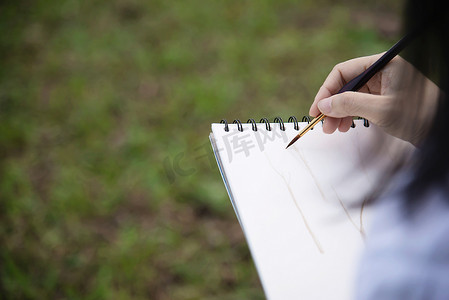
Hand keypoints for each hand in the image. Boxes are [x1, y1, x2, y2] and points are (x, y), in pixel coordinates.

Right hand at [309, 53, 439, 144]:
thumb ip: (350, 104)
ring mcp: (383, 86)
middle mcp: (382, 72)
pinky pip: (359, 104)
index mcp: (384, 64)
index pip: (344, 71)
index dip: (326, 90)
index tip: (317, 109)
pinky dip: (349, 115)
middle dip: (332, 104)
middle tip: (323, 124)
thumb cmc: (419, 117)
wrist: (440, 132)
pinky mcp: (384, 99)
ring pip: (350, 96)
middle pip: (345, 84)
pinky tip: (345, 126)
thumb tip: (324, 104)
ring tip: (333, 130)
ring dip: (338, 112)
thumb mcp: (381, 110)